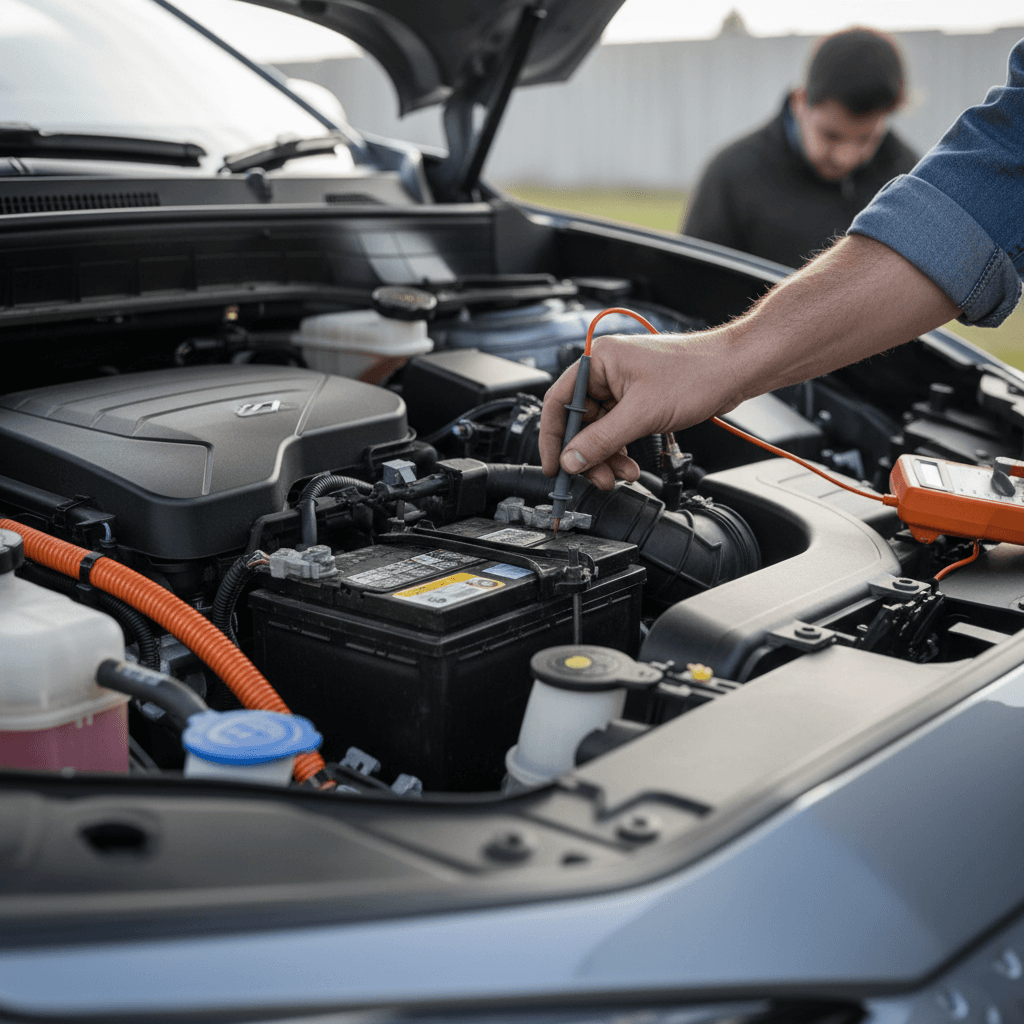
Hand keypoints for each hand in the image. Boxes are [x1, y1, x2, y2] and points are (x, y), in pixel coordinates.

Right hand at [539, 328, 744, 488]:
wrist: (734, 370)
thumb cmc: (696, 373)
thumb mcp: (641, 414)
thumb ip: (601, 440)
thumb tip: (572, 460)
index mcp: (598, 361)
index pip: (558, 403)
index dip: (552, 438)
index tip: (555, 467)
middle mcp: (606, 372)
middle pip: (579, 422)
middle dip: (588, 454)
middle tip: (596, 478)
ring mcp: (622, 387)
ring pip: (599, 431)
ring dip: (607, 457)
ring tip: (622, 475)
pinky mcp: (638, 400)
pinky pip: (617, 431)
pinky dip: (621, 451)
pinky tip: (630, 465)